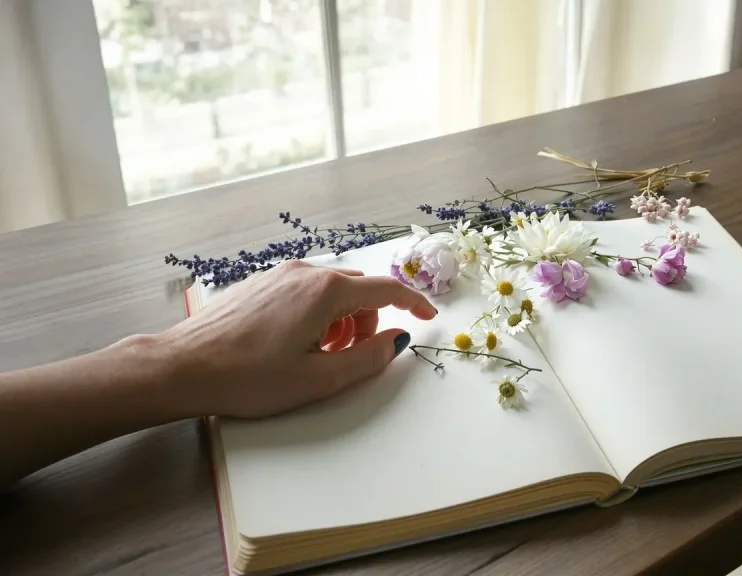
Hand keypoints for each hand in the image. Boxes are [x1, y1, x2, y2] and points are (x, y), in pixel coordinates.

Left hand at [160, 260, 436, 417]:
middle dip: (368, 321)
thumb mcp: (319, 380)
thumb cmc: (248, 378)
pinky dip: (316, 315)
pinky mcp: (259, 283)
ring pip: (331, 291)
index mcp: (326, 292)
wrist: (182, 368)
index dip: (414, 303)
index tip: (428, 317)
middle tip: (353, 357)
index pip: (387, 289)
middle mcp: (305, 273)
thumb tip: (396, 341)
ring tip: (319, 357)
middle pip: (359, 290)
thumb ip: (368, 359)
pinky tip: (295, 345)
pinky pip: (305, 292)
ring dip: (341, 320)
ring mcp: (279, 275)